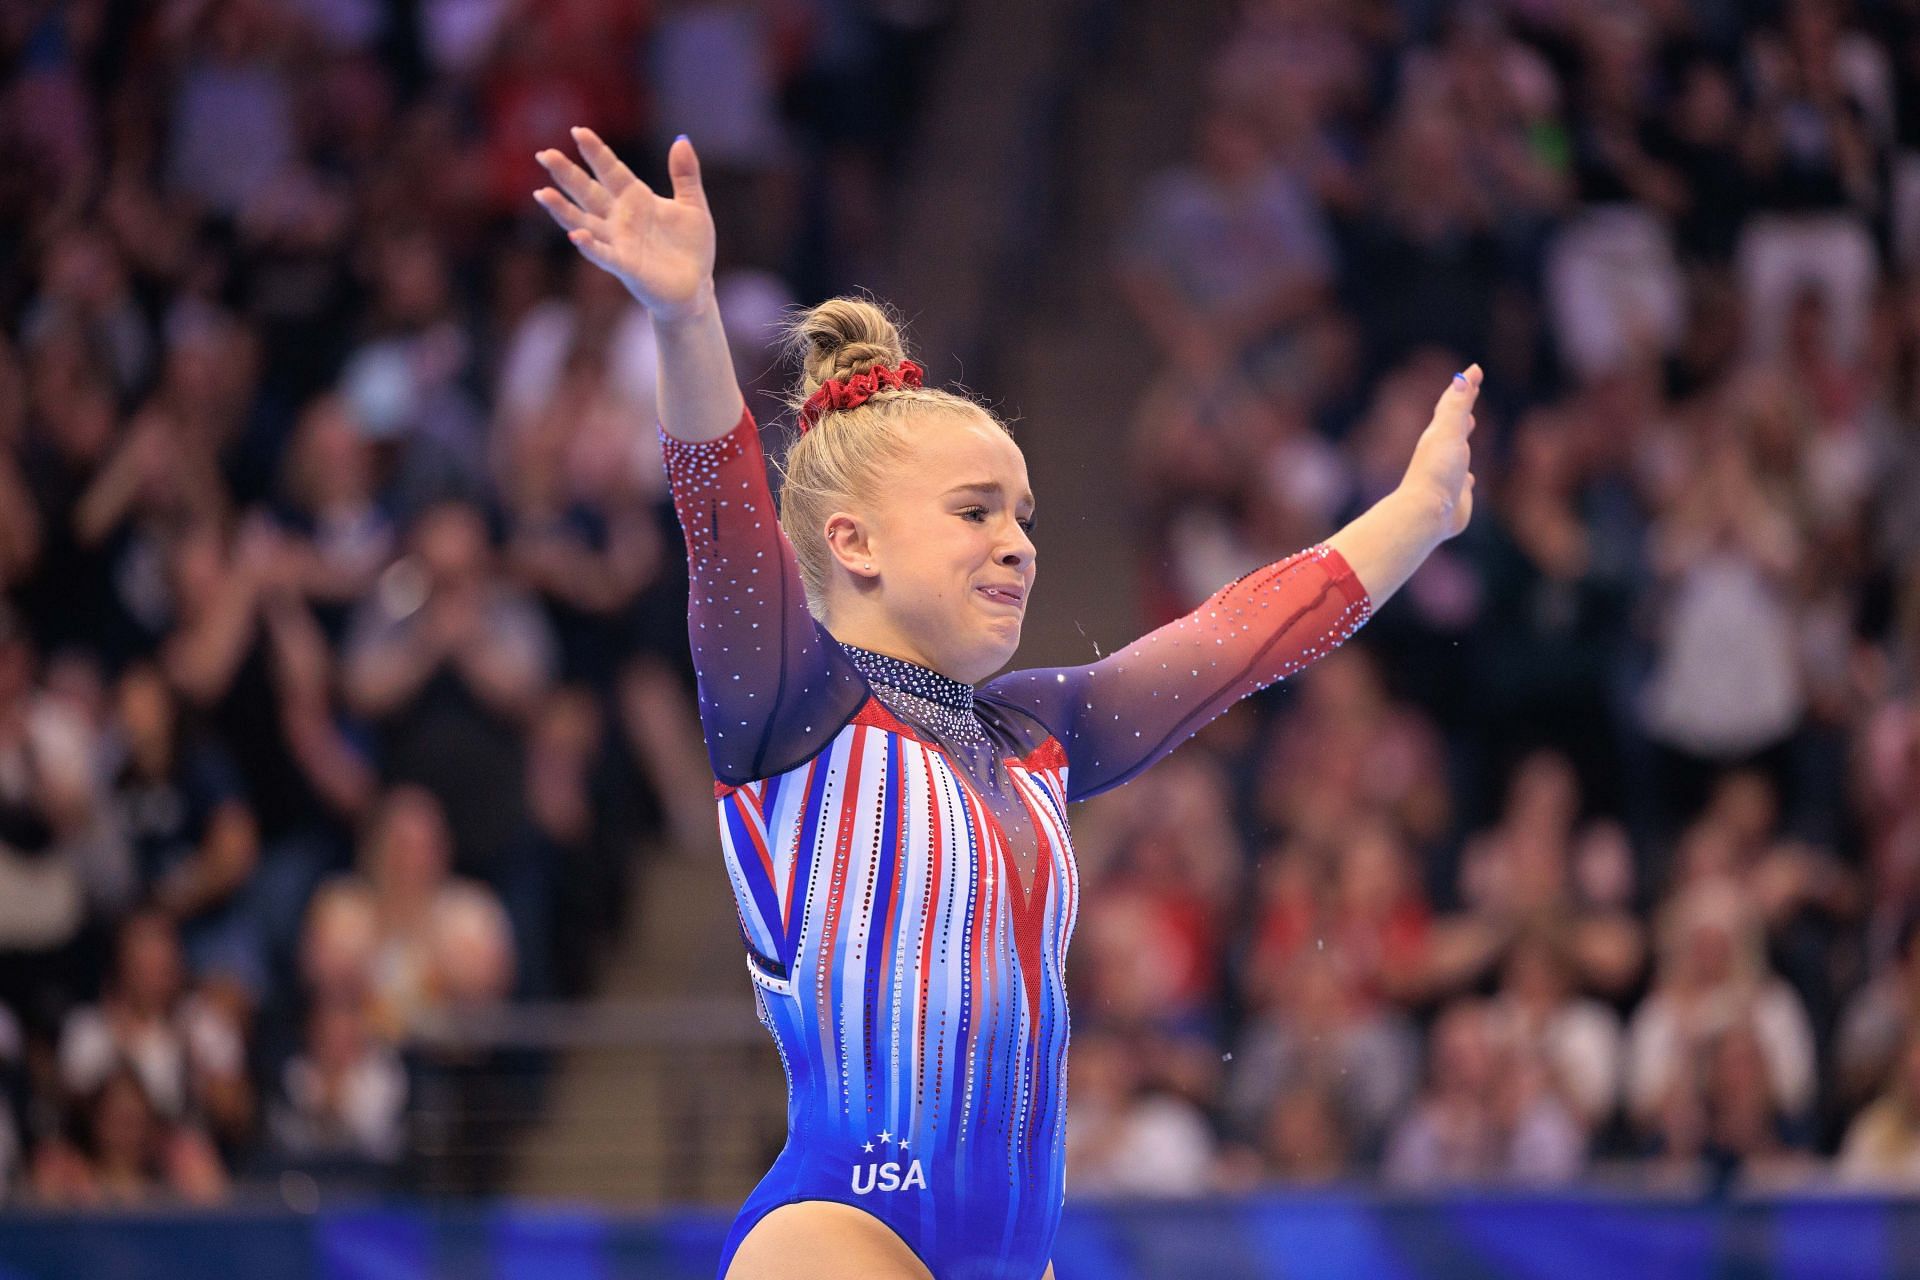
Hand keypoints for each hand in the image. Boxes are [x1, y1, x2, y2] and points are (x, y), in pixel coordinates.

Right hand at [534, 128, 714, 320]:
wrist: (696, 287)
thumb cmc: (691, 248)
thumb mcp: (693, 205)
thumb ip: (686, 175)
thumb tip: (681, 139)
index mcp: (635, 199)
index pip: (611, 170)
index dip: (596, 152)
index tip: (578, 131)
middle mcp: (620, 219)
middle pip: (588, 192)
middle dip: (566, 174)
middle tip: (544, 154)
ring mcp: (619, 242)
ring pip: (583, 222)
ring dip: (563, 209)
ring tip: (542, 193)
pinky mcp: (625, 266)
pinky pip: (603, 254)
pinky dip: (589, 245)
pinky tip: (575, 235)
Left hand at [1398, 364, 1479, 540]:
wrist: (1427, 512)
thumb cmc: (1438, 470)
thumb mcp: (1449, 431)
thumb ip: (1458, 405)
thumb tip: (1464, 374)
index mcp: (1439, 435)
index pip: (1453, 403)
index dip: (1464, 386)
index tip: (1475, 370)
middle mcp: (1442, 453)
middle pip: (1453, 424)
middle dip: (1462, 407)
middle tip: (1471, 392)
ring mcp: (1448, 475)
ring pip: (1457, 452)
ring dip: (1463, 439)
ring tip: (1468, 427)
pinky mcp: (1456, 498)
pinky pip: (1463, 484)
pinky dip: (1468, 477)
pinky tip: (1469, 480)